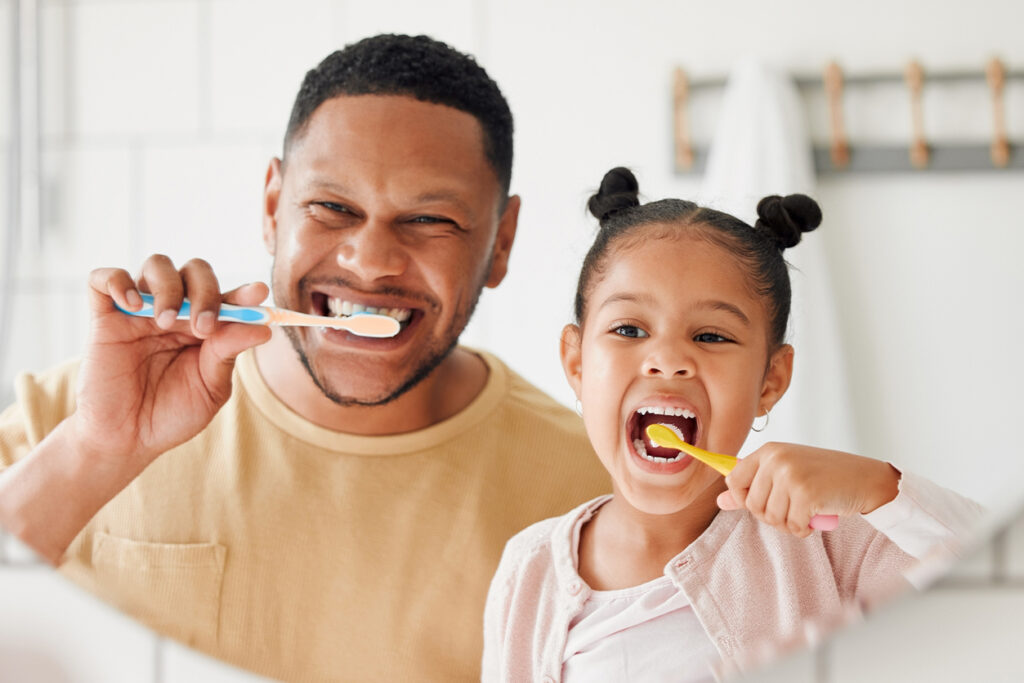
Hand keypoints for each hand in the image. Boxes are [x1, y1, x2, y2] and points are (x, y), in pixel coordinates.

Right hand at [72, 255, 271, 475]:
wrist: (128, 440)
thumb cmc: (172, 414)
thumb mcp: (210, 387)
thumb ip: (229, 353)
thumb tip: (263, 328)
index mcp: (206, 326)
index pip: (227, 297)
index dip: (243, 293)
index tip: (258, 293)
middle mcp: (175, 311)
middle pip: (195, 271)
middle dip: (205, 291)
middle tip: (203, 327)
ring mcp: (139, 311)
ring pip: (156, 265)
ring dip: (168, 286)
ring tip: (165, 323)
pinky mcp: (104, 318)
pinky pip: (102, 279)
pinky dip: (117, 280)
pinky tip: (131, 304)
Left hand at [716, 442, 899, 537]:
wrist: (866, 478)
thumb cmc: (826, 476)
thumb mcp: (786, 474)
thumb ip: (753, 486)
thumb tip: (720, 501)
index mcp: (769, 451)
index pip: (733, 479)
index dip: (743, 498)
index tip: (763, 501)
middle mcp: (776, 459)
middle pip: (752, 505)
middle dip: (772, 515)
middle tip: (794, 507)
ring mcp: (790, 475)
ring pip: (771, 518)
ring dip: (790, 523)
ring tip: (807, 510)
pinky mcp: (806, 494)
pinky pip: (793, 526)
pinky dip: (804, 529)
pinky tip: (816, 517)